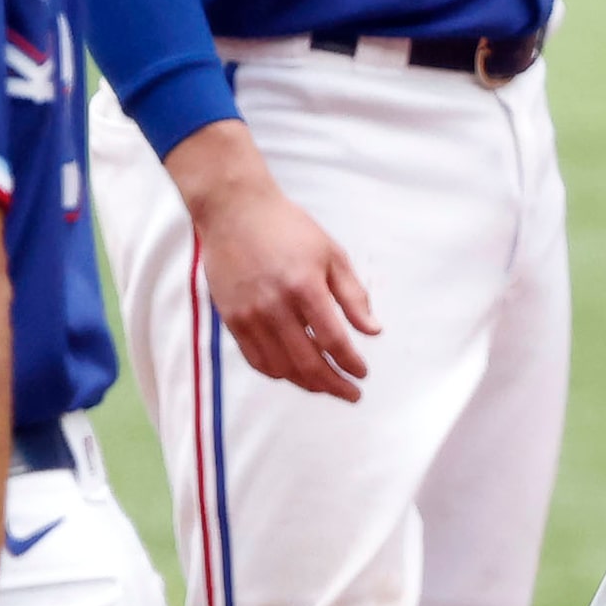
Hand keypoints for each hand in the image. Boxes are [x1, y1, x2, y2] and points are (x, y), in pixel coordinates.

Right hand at [164, 121, 379, 400]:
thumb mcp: (331, 252)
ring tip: (325, 386)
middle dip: (334, 384)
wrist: (235, 211)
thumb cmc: (289, 228)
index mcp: (305, 286)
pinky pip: (256, 360)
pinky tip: (294, 374)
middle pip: (308, 362)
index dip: (351, 363)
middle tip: (351, 393)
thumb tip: (373, 331)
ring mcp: (250, 315)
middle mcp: (275, 305)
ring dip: (307, 384)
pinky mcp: (232, 320)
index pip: (333, 340)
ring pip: (281, 368)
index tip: (362, 374)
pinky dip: (278, 373)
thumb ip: (353, 295)